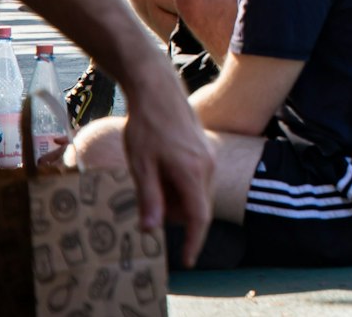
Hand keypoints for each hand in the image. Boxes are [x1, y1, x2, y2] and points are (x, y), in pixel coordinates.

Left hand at [119, 83, 215, 267]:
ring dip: (176, 200)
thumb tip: (152, 230)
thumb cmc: (147, 127)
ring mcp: (209, 156)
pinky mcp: (205, 149)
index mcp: (193, 173)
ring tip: (150, 184)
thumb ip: (150, 199)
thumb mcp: (141, 166)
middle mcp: (208, 166)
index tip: (188, 260)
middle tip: (147, 209)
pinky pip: (197, 178)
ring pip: (197, 192)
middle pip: (197, 206)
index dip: (194, 242)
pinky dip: (180, 186)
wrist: (158, 91)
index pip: (199, 217)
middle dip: (176, 216)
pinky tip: (160, 172)